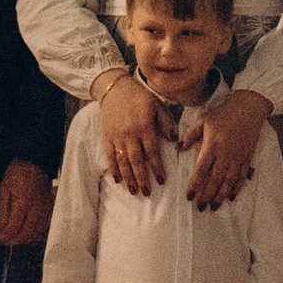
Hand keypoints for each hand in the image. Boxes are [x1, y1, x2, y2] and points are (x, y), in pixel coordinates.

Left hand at [0, 156, 53, 249]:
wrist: (35, 161)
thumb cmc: (18, 172)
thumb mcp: (4, 189)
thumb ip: (2, 211)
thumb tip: (0, 228)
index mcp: (24, 202)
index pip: (13, 227)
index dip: (4, 236)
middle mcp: (37, 208)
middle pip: (25, 234)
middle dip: (12, 240)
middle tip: (2, 240)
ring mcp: (46, 210)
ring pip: (36, 234)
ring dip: (22, 239)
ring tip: (12, 238)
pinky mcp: (50, 209)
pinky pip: (43, 228)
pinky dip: (34, 235)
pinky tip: (25, 233)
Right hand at [94, 69, 166, 197]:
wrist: (115, 89)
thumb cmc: (140, 97)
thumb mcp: (157, 105)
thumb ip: (167, 122)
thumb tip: (175, 140)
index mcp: (145, 127)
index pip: (152, 152)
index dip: (156, 168)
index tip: (161, 181)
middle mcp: (130, 134)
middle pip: (136, 160)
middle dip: (142, 178)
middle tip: (147, 192)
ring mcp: (117, 136)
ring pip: (123, 161)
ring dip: (128, 177)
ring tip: (133, 190)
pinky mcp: (107, 137)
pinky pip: (109, 155)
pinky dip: (113, 168)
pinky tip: (117, 179)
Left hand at [188, 86, 273, 209]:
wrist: (248, 108)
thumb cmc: (223, 114)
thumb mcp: (203, 120)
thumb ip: (190, 135)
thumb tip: (179, 149)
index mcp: (212, 144)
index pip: (201, 169)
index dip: (195, 184)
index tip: (189, 196)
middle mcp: (225, 153)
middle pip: (215, 179)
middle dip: (207, 195)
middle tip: (200, 208)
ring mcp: (238, 157)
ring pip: (229, 181)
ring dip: (220, 196)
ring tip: (214, 207)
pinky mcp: (247, 158)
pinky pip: (242, 177)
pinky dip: (236, 188)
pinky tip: (230, 197)